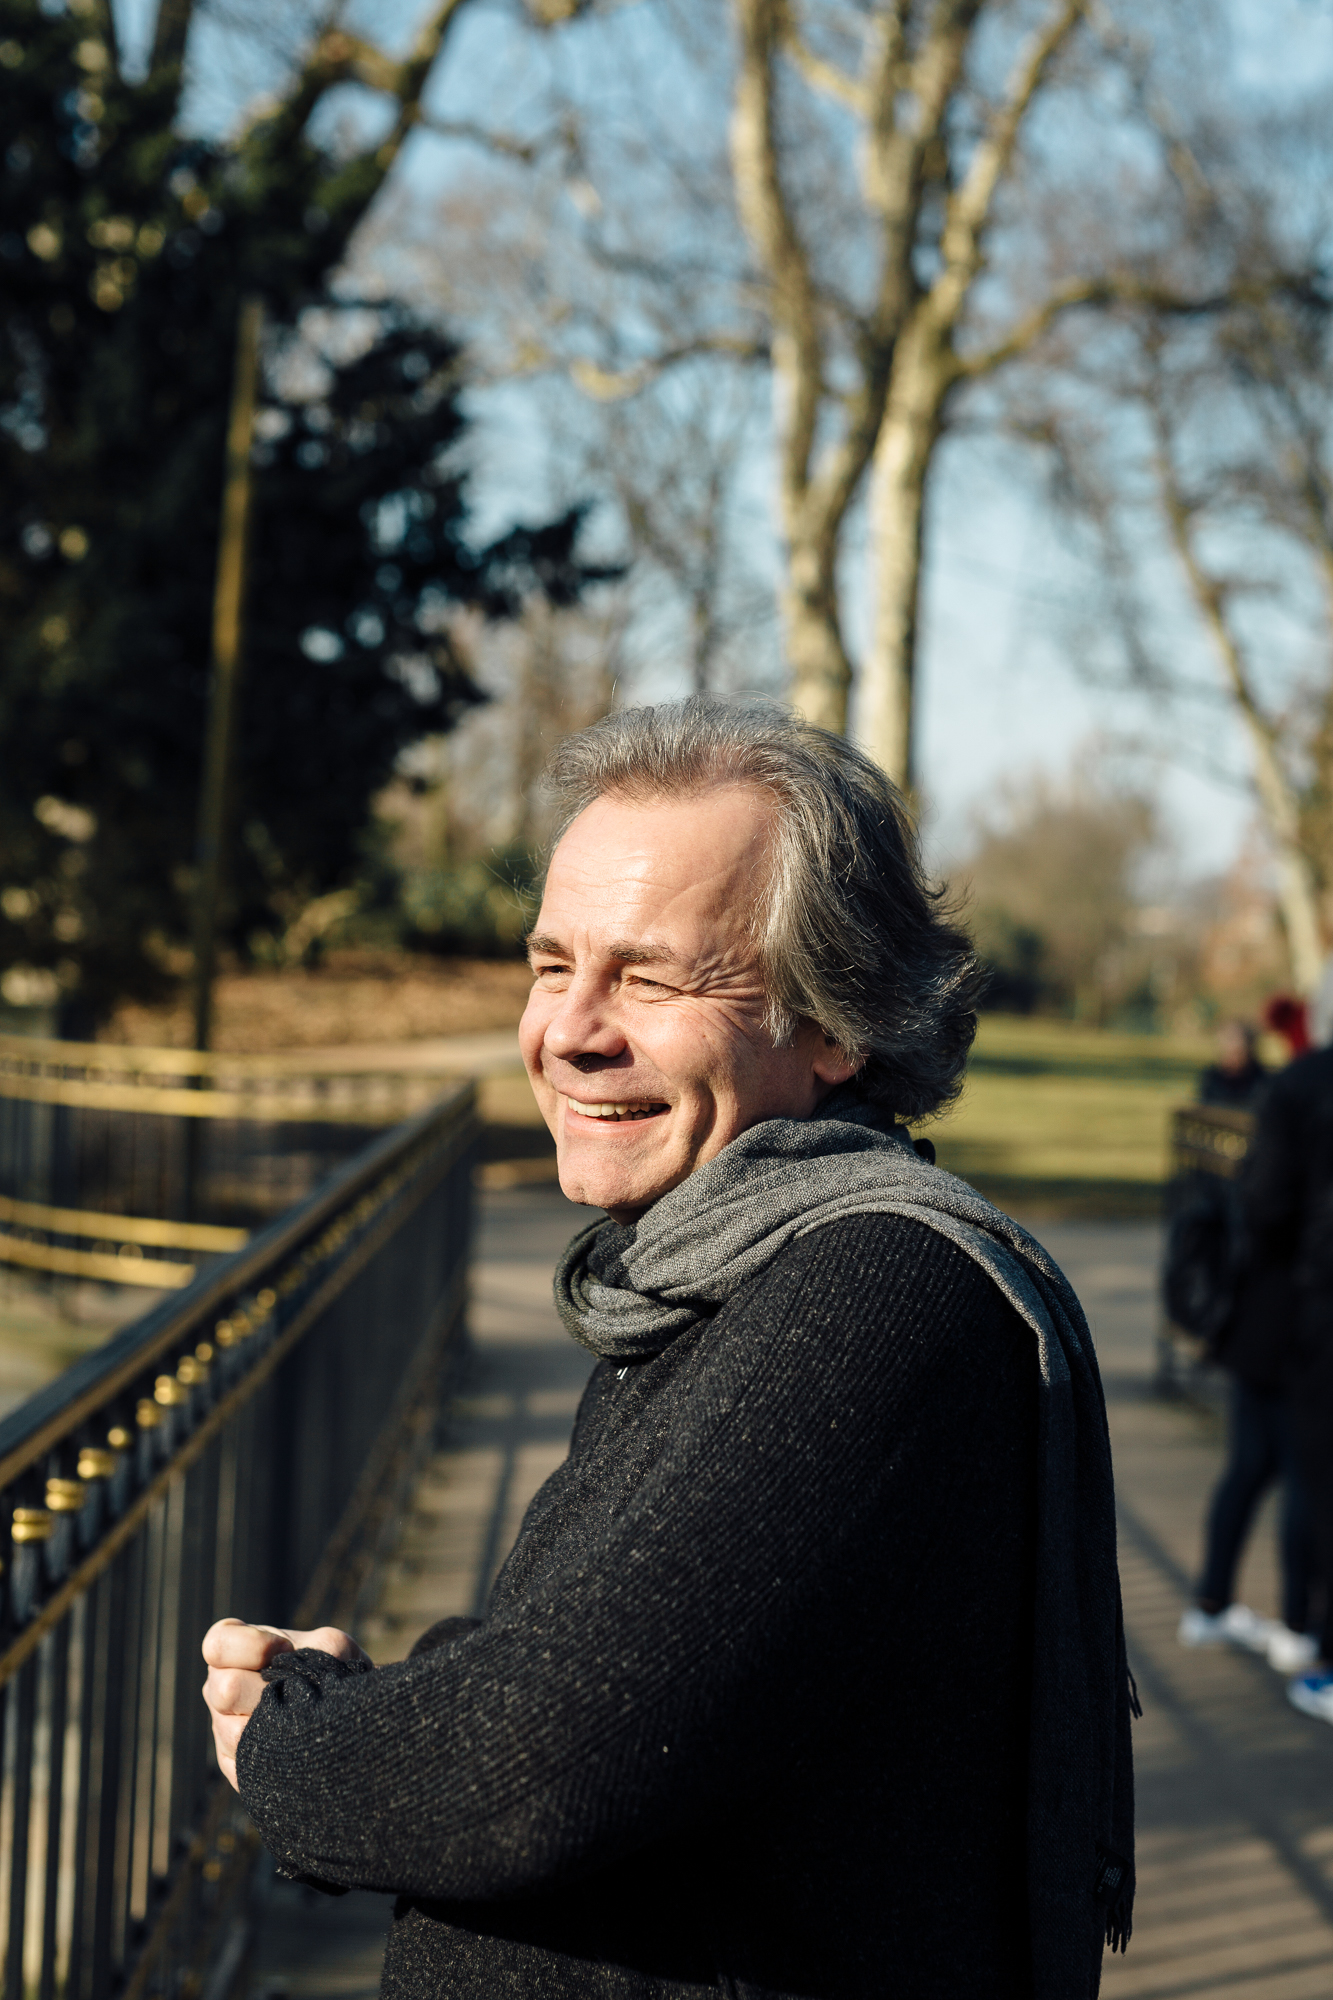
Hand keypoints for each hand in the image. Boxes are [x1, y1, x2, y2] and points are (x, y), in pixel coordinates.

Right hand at [202, 1617, 368, 1789]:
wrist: (338, 1711)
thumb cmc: (329, 1668)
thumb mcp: (329, 1646)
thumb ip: (317, 1647)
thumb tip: (302, 1672)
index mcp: (233, 1651)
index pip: (218, 1645)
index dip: (253, 1646)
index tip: (285, 1650)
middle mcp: (218, 1687)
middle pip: (225, 1690)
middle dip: (267, 1689)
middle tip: (293, 1691)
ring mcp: (221, 1726)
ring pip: (234, 1733)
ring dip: (275, 1725)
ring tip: (297, 1718)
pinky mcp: (232, 1763)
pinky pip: (244, 1765)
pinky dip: (276, 1754)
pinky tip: (292, 1744)